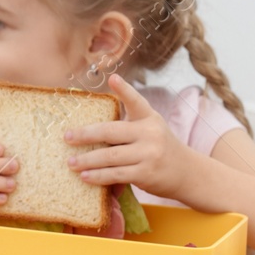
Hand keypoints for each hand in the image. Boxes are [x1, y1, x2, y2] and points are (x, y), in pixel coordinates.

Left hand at [64, 74, 188, 198]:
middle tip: (67, 137)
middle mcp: (150, 133)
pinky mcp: (147, 173)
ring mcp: (149, 154)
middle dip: (86, 134)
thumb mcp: (150, 129)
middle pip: (112, 131)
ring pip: (111, 156)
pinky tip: (85, 176)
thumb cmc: (159, 148)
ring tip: (71, 163)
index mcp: (149, 117)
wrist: (187, 173)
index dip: (124, 89)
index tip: (112, 78)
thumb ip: (128, 126)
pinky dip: (98, 176)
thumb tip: (88, 132)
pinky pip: (116, 174)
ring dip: (87, 160)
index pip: (136, 101)